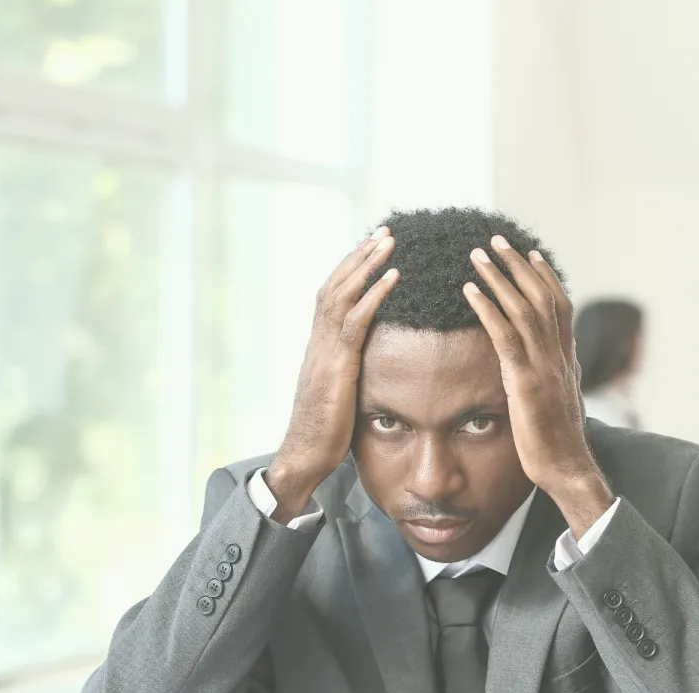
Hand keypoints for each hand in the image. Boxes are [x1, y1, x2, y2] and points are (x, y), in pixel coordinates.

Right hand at [266, 228, 399, 521]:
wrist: (304, 455)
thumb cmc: (325, 432)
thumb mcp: (340, 394)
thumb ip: (351, 374)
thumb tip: (369, 368)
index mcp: (319, 346)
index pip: (332, 297)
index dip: (350, 272)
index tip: (370, 250)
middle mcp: (318, 341)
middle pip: (336, 284)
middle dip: (360, 256)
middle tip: (385, 231)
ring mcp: (324, 350)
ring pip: (343, 294)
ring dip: (367, 264)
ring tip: (390, 241)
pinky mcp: (336, 364)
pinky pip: (356, 320)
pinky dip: (375, 294)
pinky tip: (394, 277)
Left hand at [464, 236, 613, 537]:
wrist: (566, 468)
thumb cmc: (557, 443)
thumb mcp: (555, 401)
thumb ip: (549, 377)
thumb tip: (541, 368)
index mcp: (566, 358)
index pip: (559, 305)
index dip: (544, 277)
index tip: (530, 253)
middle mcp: (558, 355)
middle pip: (541, 297)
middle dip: (518, 265)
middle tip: (496, 240)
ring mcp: (544, 367)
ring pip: (523, 309)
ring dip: (499, 277)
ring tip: (477, 254)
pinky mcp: (526, 382)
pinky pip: (506, 337)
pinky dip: (488, 310)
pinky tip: (471, 292)